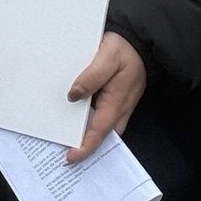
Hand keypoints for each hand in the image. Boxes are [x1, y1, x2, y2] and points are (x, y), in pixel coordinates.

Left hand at [65, 31, 146, 163]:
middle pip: (100, 134)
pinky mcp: (113, 99)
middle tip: (61, 152)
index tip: (70, 158)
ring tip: (60, 137)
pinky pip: (100, 114)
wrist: (139, 43)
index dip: (85, 146)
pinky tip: (71, 116)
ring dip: (84, 133)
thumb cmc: (124, 49)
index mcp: (117, 101)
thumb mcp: (107, 56)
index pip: (100, 131)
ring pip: (100, 126)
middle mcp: (119, 108)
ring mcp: (117, 104)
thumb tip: (73, 95)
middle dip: (83, 146)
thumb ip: (92, 76)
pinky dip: (86, 120)